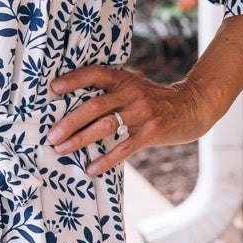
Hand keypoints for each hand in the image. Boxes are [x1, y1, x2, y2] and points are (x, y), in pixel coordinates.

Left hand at [46, 63, 208, 176]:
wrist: (191, 107)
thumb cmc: (154, 99)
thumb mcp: (134, 86)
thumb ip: (110, 92)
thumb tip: (73, 106)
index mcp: (123, 78)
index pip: (94, 73)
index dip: (73, 79)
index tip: (53, 89)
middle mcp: (131, 93)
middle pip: (95, 105)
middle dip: (70, 121)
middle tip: (51, 136)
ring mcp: (142, 113)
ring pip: (105, 126)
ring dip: (81, 139)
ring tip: (62, 150)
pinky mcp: (151, 132)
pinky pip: (124, 148)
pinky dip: (106, 160)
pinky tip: (91, 168)